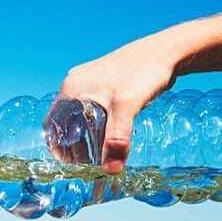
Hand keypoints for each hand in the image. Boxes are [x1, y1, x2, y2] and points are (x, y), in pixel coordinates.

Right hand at [58, 32, 181, 173]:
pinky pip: (93, 110)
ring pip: (80, 117)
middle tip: (88, 164)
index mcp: (72, 88)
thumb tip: (111, 170)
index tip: (71, 165)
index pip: (52, 125)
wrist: (169, 50)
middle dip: (74, 146)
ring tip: (100, 154)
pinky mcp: (105, 83)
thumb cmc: (144, 71)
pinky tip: (112, 136)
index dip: (58, 147)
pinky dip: (98, 126)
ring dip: (86, 137)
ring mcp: (91, 82)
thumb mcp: (127, 107)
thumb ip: (117, 139)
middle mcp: (77, 84)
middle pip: (65, 123)